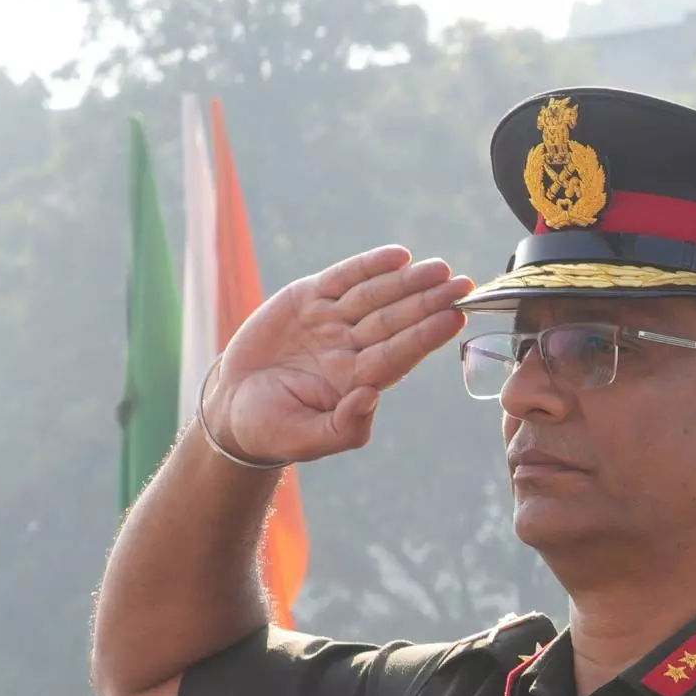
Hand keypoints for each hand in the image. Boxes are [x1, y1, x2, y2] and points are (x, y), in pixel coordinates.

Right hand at [196, 248, 469, 467]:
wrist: (233, 406)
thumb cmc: (274, 429)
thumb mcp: (307, 439)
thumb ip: (345, 426)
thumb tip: (372, 397)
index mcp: (358, 381)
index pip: (399, 354)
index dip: (426, 335)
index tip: (454, 317)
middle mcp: (351, 348)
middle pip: (395, 320)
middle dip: (428, 302)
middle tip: (462, 284)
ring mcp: (331, 321)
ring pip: (374, 296)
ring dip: (407, 281)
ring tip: (439, 268)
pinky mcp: (307, 299)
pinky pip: (342, 278)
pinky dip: (368, 266)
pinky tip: (398, 256)